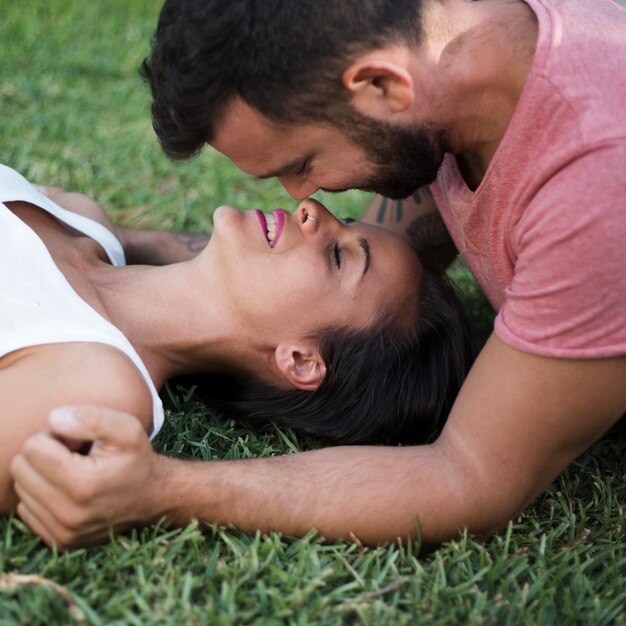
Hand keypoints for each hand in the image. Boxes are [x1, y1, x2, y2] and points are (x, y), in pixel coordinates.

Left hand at [10, 405, 161, 548]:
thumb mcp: (127, 428)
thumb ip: (92, 417)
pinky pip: (26, 509)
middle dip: (44, 454)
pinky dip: (42, 495)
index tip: (77, 440)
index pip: (33, 447)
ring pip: (21, 488)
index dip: (54, 435)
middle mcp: (68, 513)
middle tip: (73, 453)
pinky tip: (68, 489)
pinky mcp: (58, 542)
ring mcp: (62, 531)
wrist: (154, 497)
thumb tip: (54, 418)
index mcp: (83, 483)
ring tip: (73, 470)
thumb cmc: (137, 459)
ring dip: (42, 474)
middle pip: (21, 468)